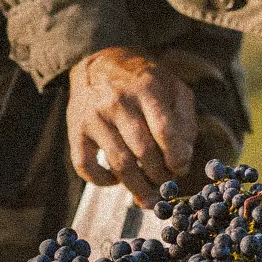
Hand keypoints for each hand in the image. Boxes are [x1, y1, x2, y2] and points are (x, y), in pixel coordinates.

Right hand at [68, 47, 196, 207]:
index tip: (181, 168)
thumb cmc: (146, 83)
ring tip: (150, 195)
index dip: (175, 156)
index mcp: (147, 88)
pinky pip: (85, 166)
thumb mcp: (174, 89)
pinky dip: (102, 181)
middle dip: (160, 175)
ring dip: (137, 186)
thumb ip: (185, 122)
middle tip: (167, 184)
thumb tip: (183, 160)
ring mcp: (94, 118)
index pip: (164, 131)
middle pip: (143, 151)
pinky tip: (117, 180)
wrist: (100, 66)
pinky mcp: (75, 132)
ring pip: (119, 163)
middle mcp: (118, 102)